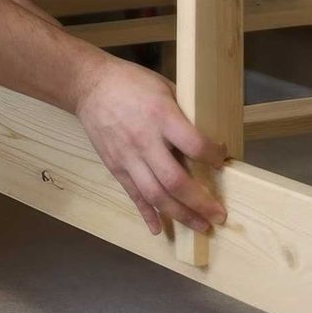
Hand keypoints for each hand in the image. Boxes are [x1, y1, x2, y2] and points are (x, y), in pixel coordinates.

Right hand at [73, 59, 229, 235]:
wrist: (89, 85)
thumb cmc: (131, 82)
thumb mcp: (165, 88)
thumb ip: (183, 115)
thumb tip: (205, 137)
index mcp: (161, 117)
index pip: (194, 145)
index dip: (213, 156)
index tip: (222, 161)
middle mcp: (145, 141)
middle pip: (175, 180)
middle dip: (200, 202)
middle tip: (218, 216)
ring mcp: (128, 157)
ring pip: (155, 195)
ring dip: (179, 215)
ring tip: (199, 226)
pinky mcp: (115, 166)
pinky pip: (133, 195)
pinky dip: (147, 214)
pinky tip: (159, 230)